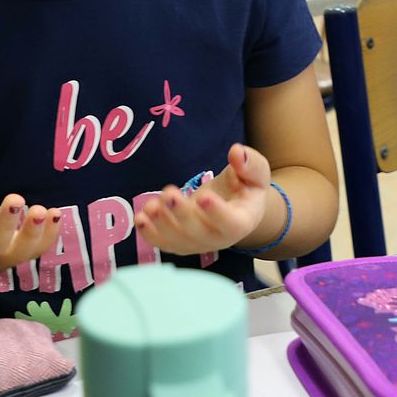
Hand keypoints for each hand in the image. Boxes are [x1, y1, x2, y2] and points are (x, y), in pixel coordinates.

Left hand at [135, 144, 272, 254]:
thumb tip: (236, 152)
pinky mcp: (181, 243)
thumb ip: (249, 164)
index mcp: (242, 221)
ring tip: (150, 205)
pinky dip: (150, 234)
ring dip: (161, 224)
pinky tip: (141, 217)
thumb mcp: (256, 172)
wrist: (234, 206)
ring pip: (178, 241)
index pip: (231, 223)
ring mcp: (198, 244)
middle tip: (169, 194)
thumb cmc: (246, 186)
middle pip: (199, 234)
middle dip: (181, 215)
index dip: (217, 213)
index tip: (204, 197)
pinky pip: (165, 244)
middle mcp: (219, 238)